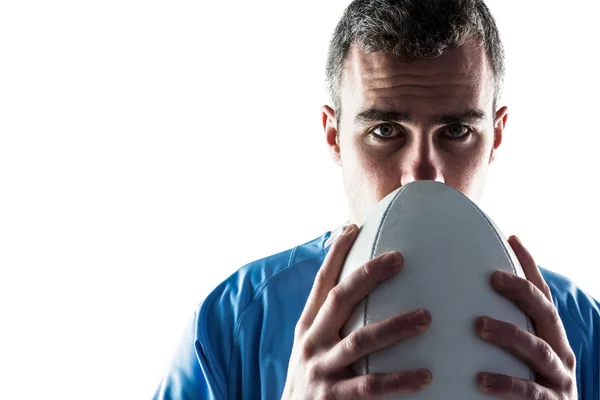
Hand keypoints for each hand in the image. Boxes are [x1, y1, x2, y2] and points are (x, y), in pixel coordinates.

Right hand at [281, 224, 432, 399]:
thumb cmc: (312, 377)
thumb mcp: (313, 345)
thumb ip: (332, 320)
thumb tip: (362, 288)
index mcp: (308, 326)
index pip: (321, 282)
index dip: (335, 253)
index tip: (353, 227)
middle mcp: (312, 342)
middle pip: (339, 299)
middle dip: (367, 276)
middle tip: (399, 259)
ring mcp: (321, 369)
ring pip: (360, 340)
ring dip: (394, 326)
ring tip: (426, 317)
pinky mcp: (334, 398)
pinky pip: (371, 386)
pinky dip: (399, 380)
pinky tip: (426, 375)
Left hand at [475, 235, 577, 398]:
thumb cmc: (528, 385)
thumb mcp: (520, 355)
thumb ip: (502, 330)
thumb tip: (464, 302)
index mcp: (551, 336)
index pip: (542, 295)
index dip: (530, 267)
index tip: (513, 238)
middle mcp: (560, 352)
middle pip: (545, 313)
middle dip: (522, 291)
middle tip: (493, 277)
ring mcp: (559, 379)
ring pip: (537, 349)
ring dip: (509, 334)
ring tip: (479, 325)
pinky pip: (529, 391)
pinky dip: (506, 383)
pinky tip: (481, 379)